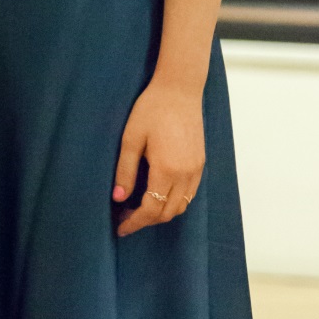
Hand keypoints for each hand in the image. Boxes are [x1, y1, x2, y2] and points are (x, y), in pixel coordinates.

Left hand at [113, 77, 205, 236]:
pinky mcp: (201, 163)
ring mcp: (197, 169)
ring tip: (139, 209)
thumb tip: (118, 199)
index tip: (120, 228)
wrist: (179, 90)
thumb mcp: (131, 139)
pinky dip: (174, 201)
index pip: (151, 209)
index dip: (135, 222)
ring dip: (161, 213)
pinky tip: (157, 195)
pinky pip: (190, 193)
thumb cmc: (151, 110)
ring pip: (181, 206)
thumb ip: (125, 171)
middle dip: (146, 221)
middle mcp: (186, 174)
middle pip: (168, 212)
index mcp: (167, 169)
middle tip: (125, 219)